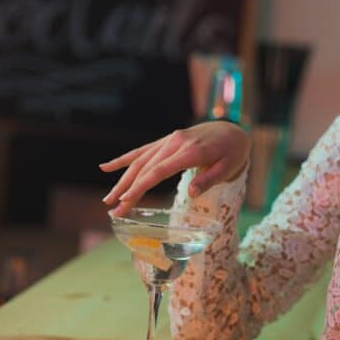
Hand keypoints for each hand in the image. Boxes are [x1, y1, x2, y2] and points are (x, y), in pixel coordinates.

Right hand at [100, 121, 250, 213]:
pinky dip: (124, 159)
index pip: (159, 171)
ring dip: (122, 179)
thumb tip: (192, 193)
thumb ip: (209, 179)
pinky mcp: (167, 140)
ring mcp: (169, 140)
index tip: (125, 202)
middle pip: (145, 167)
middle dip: (127, 189)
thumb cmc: (233, 152)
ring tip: (108, 199)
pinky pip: (143, 150)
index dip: (140, 187)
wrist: (233, 130)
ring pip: (141, 160)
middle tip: (113, 210)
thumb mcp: (229, 167)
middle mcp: (176, 142)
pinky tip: (106, 167)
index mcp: (190, 151)